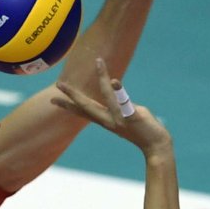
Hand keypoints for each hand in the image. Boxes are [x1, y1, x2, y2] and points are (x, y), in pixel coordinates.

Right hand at [51, 58, 170, 153]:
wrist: (156, 146)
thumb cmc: (143, 130)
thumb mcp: (127, 116)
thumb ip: (120, 104)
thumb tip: (118, 92)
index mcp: (106, 121)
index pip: (83, 111)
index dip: (68, 105)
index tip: (53, 99)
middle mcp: (109, 120)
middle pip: (87, 106)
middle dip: (72, 95)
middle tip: (58, 84)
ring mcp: (120, 118)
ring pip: (107, 96)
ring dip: (102, 78)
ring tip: (98, 61)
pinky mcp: (132, 117)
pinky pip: (124, 102)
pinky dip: (119, 91)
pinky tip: (114, 80)